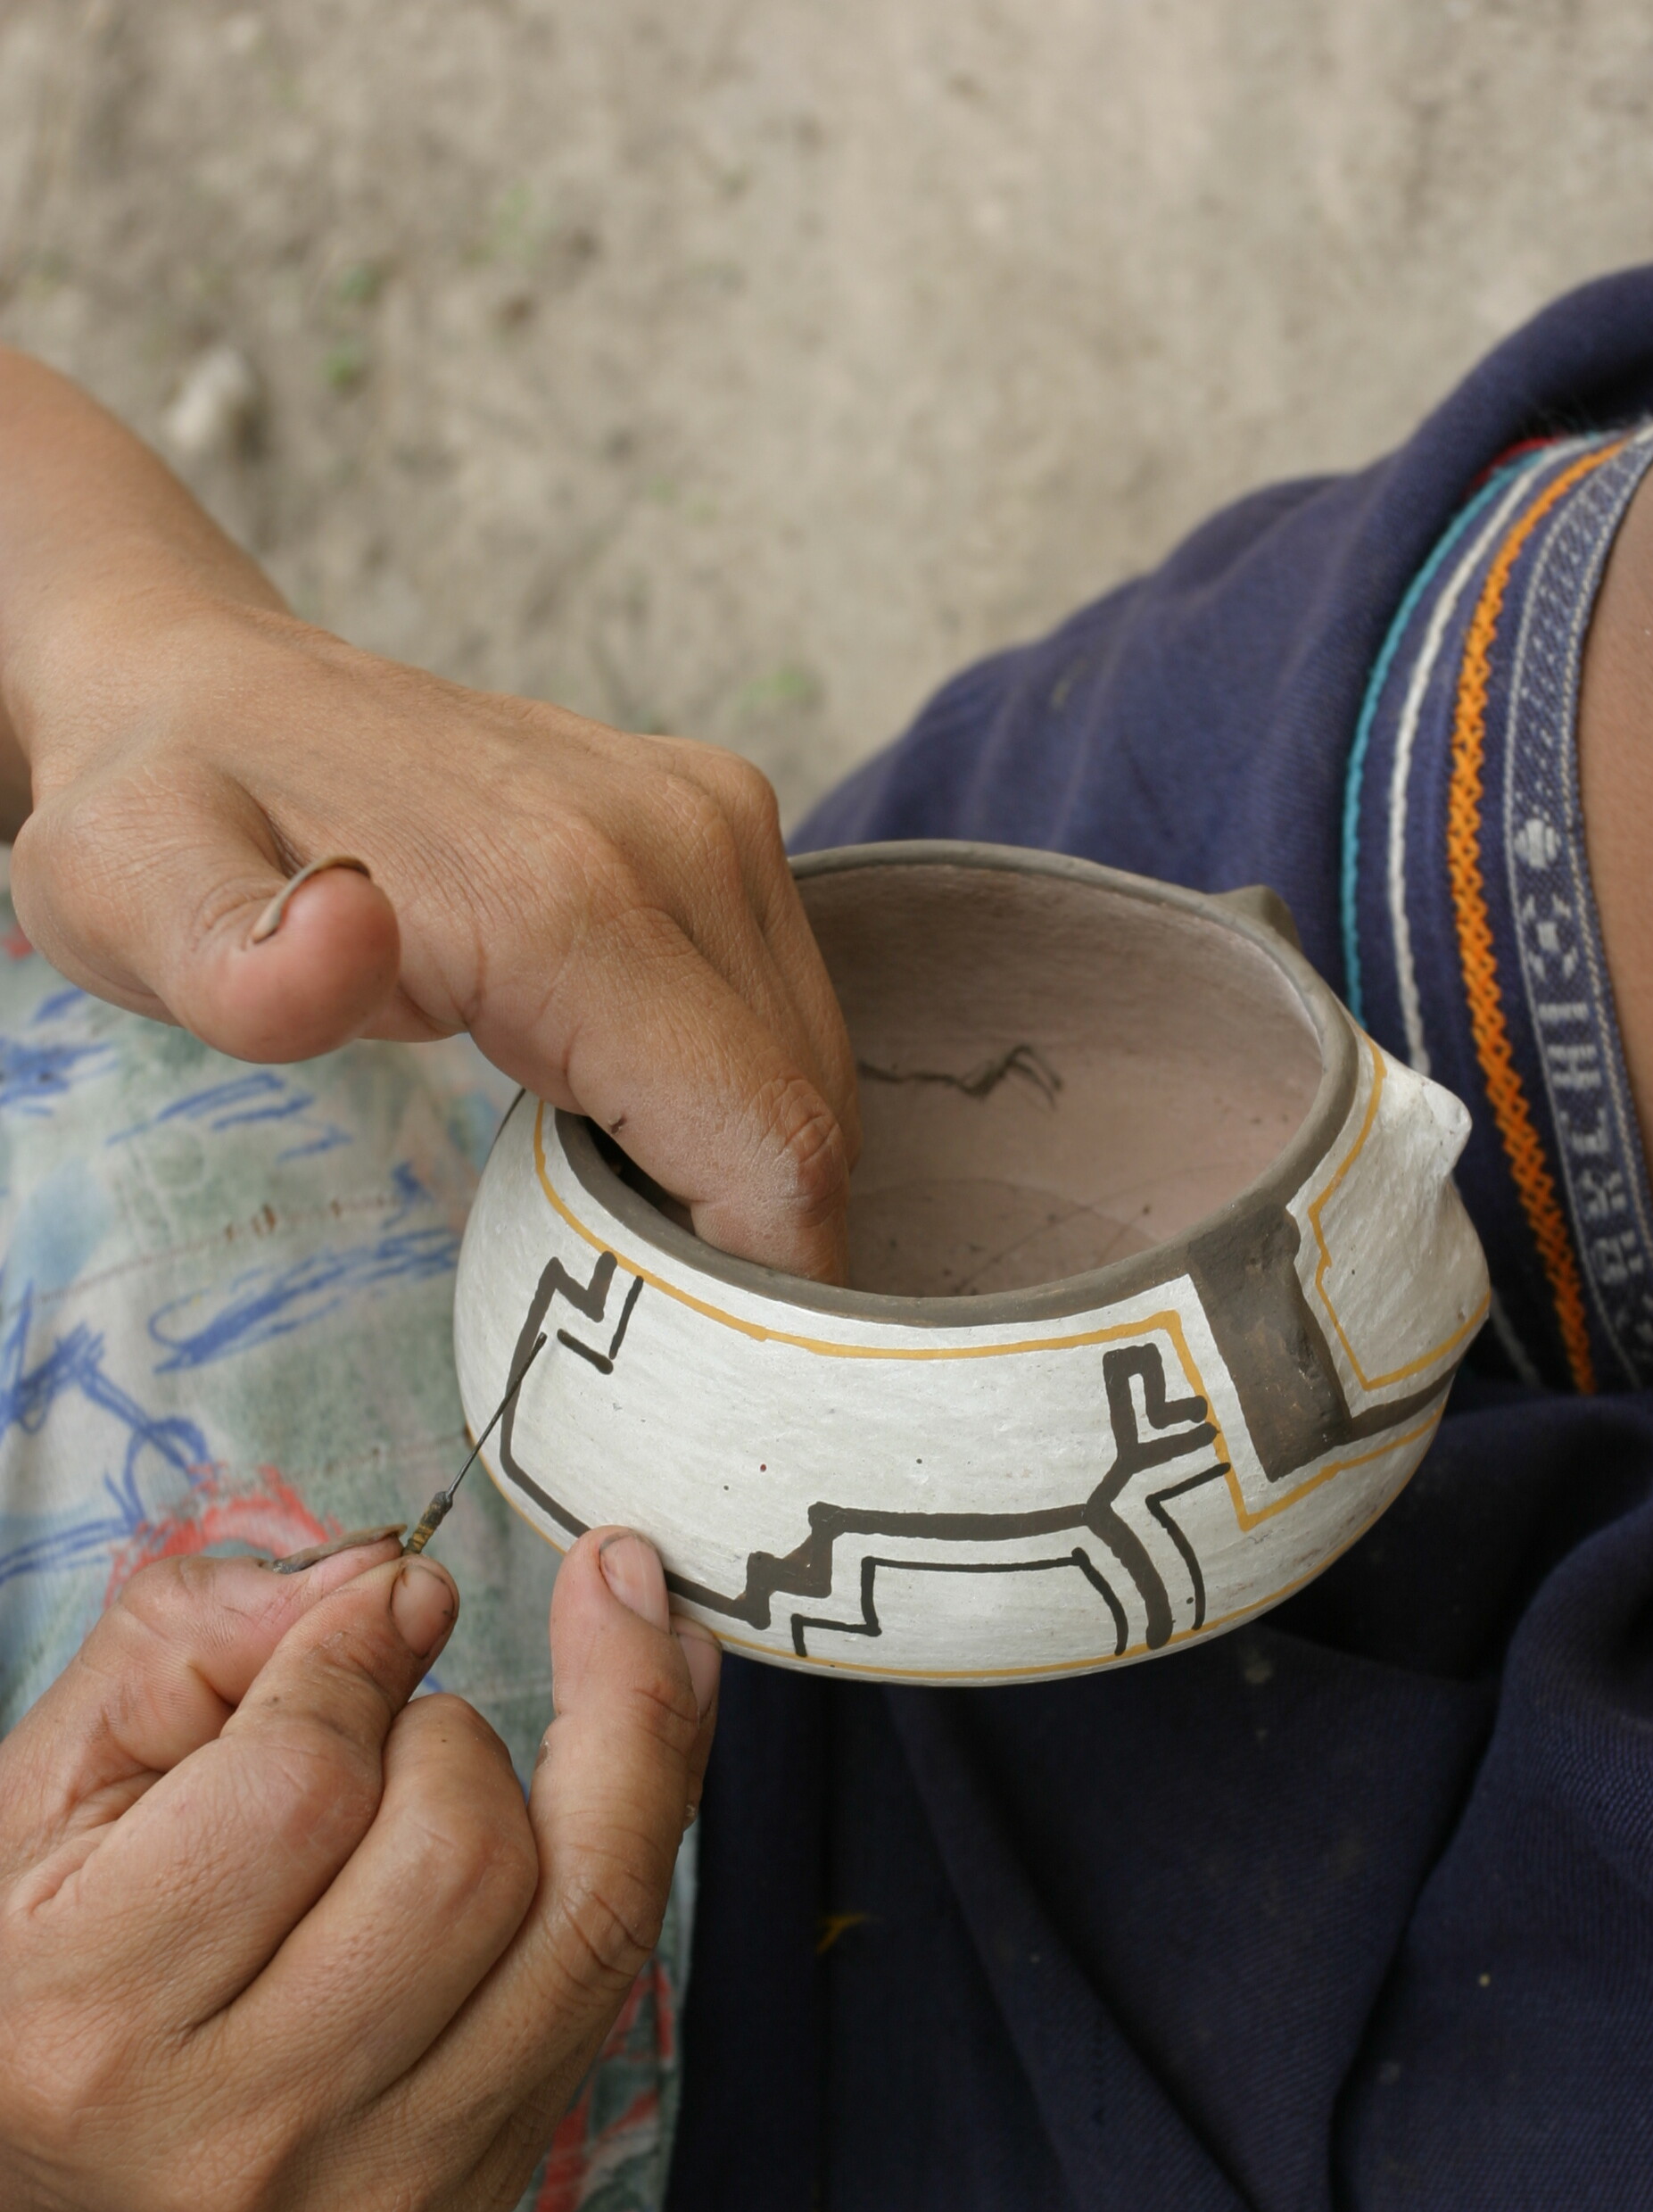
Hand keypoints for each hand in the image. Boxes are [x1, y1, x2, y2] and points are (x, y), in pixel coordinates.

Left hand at [0, 350, 857, 1279]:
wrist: (199, 687)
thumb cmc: (164, 825)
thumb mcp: (132, 898)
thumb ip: (234, 962)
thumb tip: (345, 937)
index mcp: (571, 896)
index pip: (771, 1148)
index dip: (765, 1293)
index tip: (696, 1378)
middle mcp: (679, 840)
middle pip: (809, 1119)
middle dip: (765, 1257)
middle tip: (651, 1336)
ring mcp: (714, 816)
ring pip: (817, 1069)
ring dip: (757, 1178)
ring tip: (633, 1235)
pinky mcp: (721, 814)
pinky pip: (789, 1007)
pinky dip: (747, 1101)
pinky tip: (639, 1125)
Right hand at [0, 1526, 715, 2211]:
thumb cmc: (53, 1973)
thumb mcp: (47, 1789)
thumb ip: (188, 1646)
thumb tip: (383, 1581)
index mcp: (95, 2018)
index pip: (301, 1789)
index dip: (359, 1657)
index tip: (386, 1599)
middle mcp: (244, 2125)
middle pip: (464, 1857)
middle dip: (454, 1729)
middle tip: (400, 1710)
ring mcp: (386, 2171)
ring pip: (584, 1913)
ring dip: (596, 1757)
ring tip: (580, 1664)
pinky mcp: (487, 2176)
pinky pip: (617, 1964)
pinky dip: (650, 1818)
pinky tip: (650, 1713)